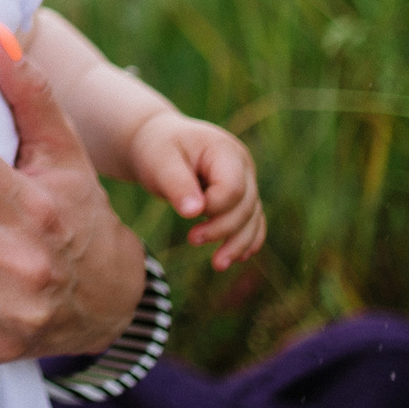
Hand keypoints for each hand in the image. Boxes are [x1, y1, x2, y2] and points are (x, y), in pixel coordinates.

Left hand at [129, 109, 263, 269]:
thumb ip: (177, 184)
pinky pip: (251, 221)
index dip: (215, 207)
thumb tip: (195, 212)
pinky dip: (246, 240)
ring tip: (217, 265)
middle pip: (245, 206)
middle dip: (222, 229)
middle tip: (191, 240)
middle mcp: (242, 166)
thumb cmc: (156, 148)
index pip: (233, 188)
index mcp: (225, 150)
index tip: (187, 214)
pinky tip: (237, 258)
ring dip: (238, 243)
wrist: (156, 142)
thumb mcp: (159, 160)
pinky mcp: (239, 197)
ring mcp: (245, 181)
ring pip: (252, 218)